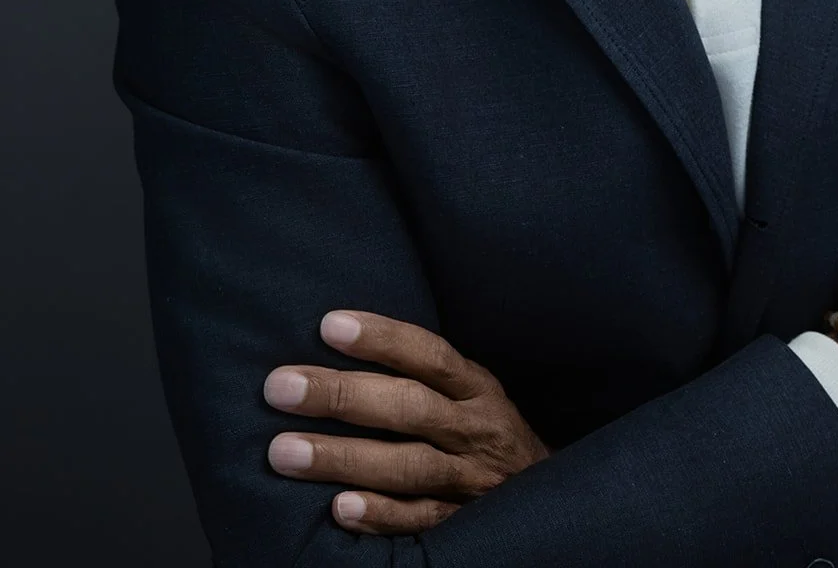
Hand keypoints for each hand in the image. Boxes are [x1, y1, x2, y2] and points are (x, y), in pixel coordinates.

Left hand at [263, 310, 550, 535]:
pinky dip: (381, 516)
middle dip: (342, 395)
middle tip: (280, 388)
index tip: (328, 325)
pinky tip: (339, 510)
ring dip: (342, 458)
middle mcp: (474, 429)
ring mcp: (469, 479)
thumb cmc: (486, 433)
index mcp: (476, 389)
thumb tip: (339, 341)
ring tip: (283, 452)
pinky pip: (419, 522)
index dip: (382, 338)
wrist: (544, 496)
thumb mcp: (471, 394)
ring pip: (405, 466)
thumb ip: (423, 376)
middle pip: (408, 408)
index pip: (429, 355)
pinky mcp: (463, 524)